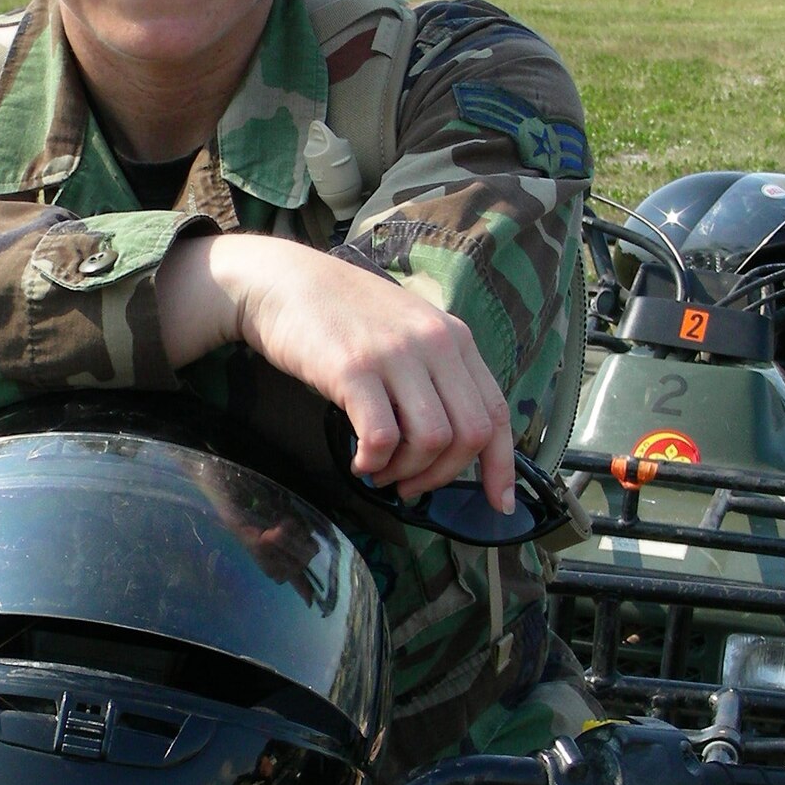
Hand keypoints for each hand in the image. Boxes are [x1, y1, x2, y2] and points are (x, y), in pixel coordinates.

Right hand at [155, 233, 514, 508]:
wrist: (282, 282)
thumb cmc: (340, 314)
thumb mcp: (406, 330)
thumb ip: (433, 373)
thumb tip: (446, 439)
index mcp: (454, 338)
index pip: (496, 411)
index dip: (502, 465)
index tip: (499, 503)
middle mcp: (434, 343)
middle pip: (469, 434)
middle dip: (443, 476)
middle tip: (411, 487)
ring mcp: (395, 355)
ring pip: (431, 441)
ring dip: (406, 472)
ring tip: (380, 472)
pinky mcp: (354, 370)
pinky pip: (382, 438)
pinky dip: (373, 463)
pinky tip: (359, 461)